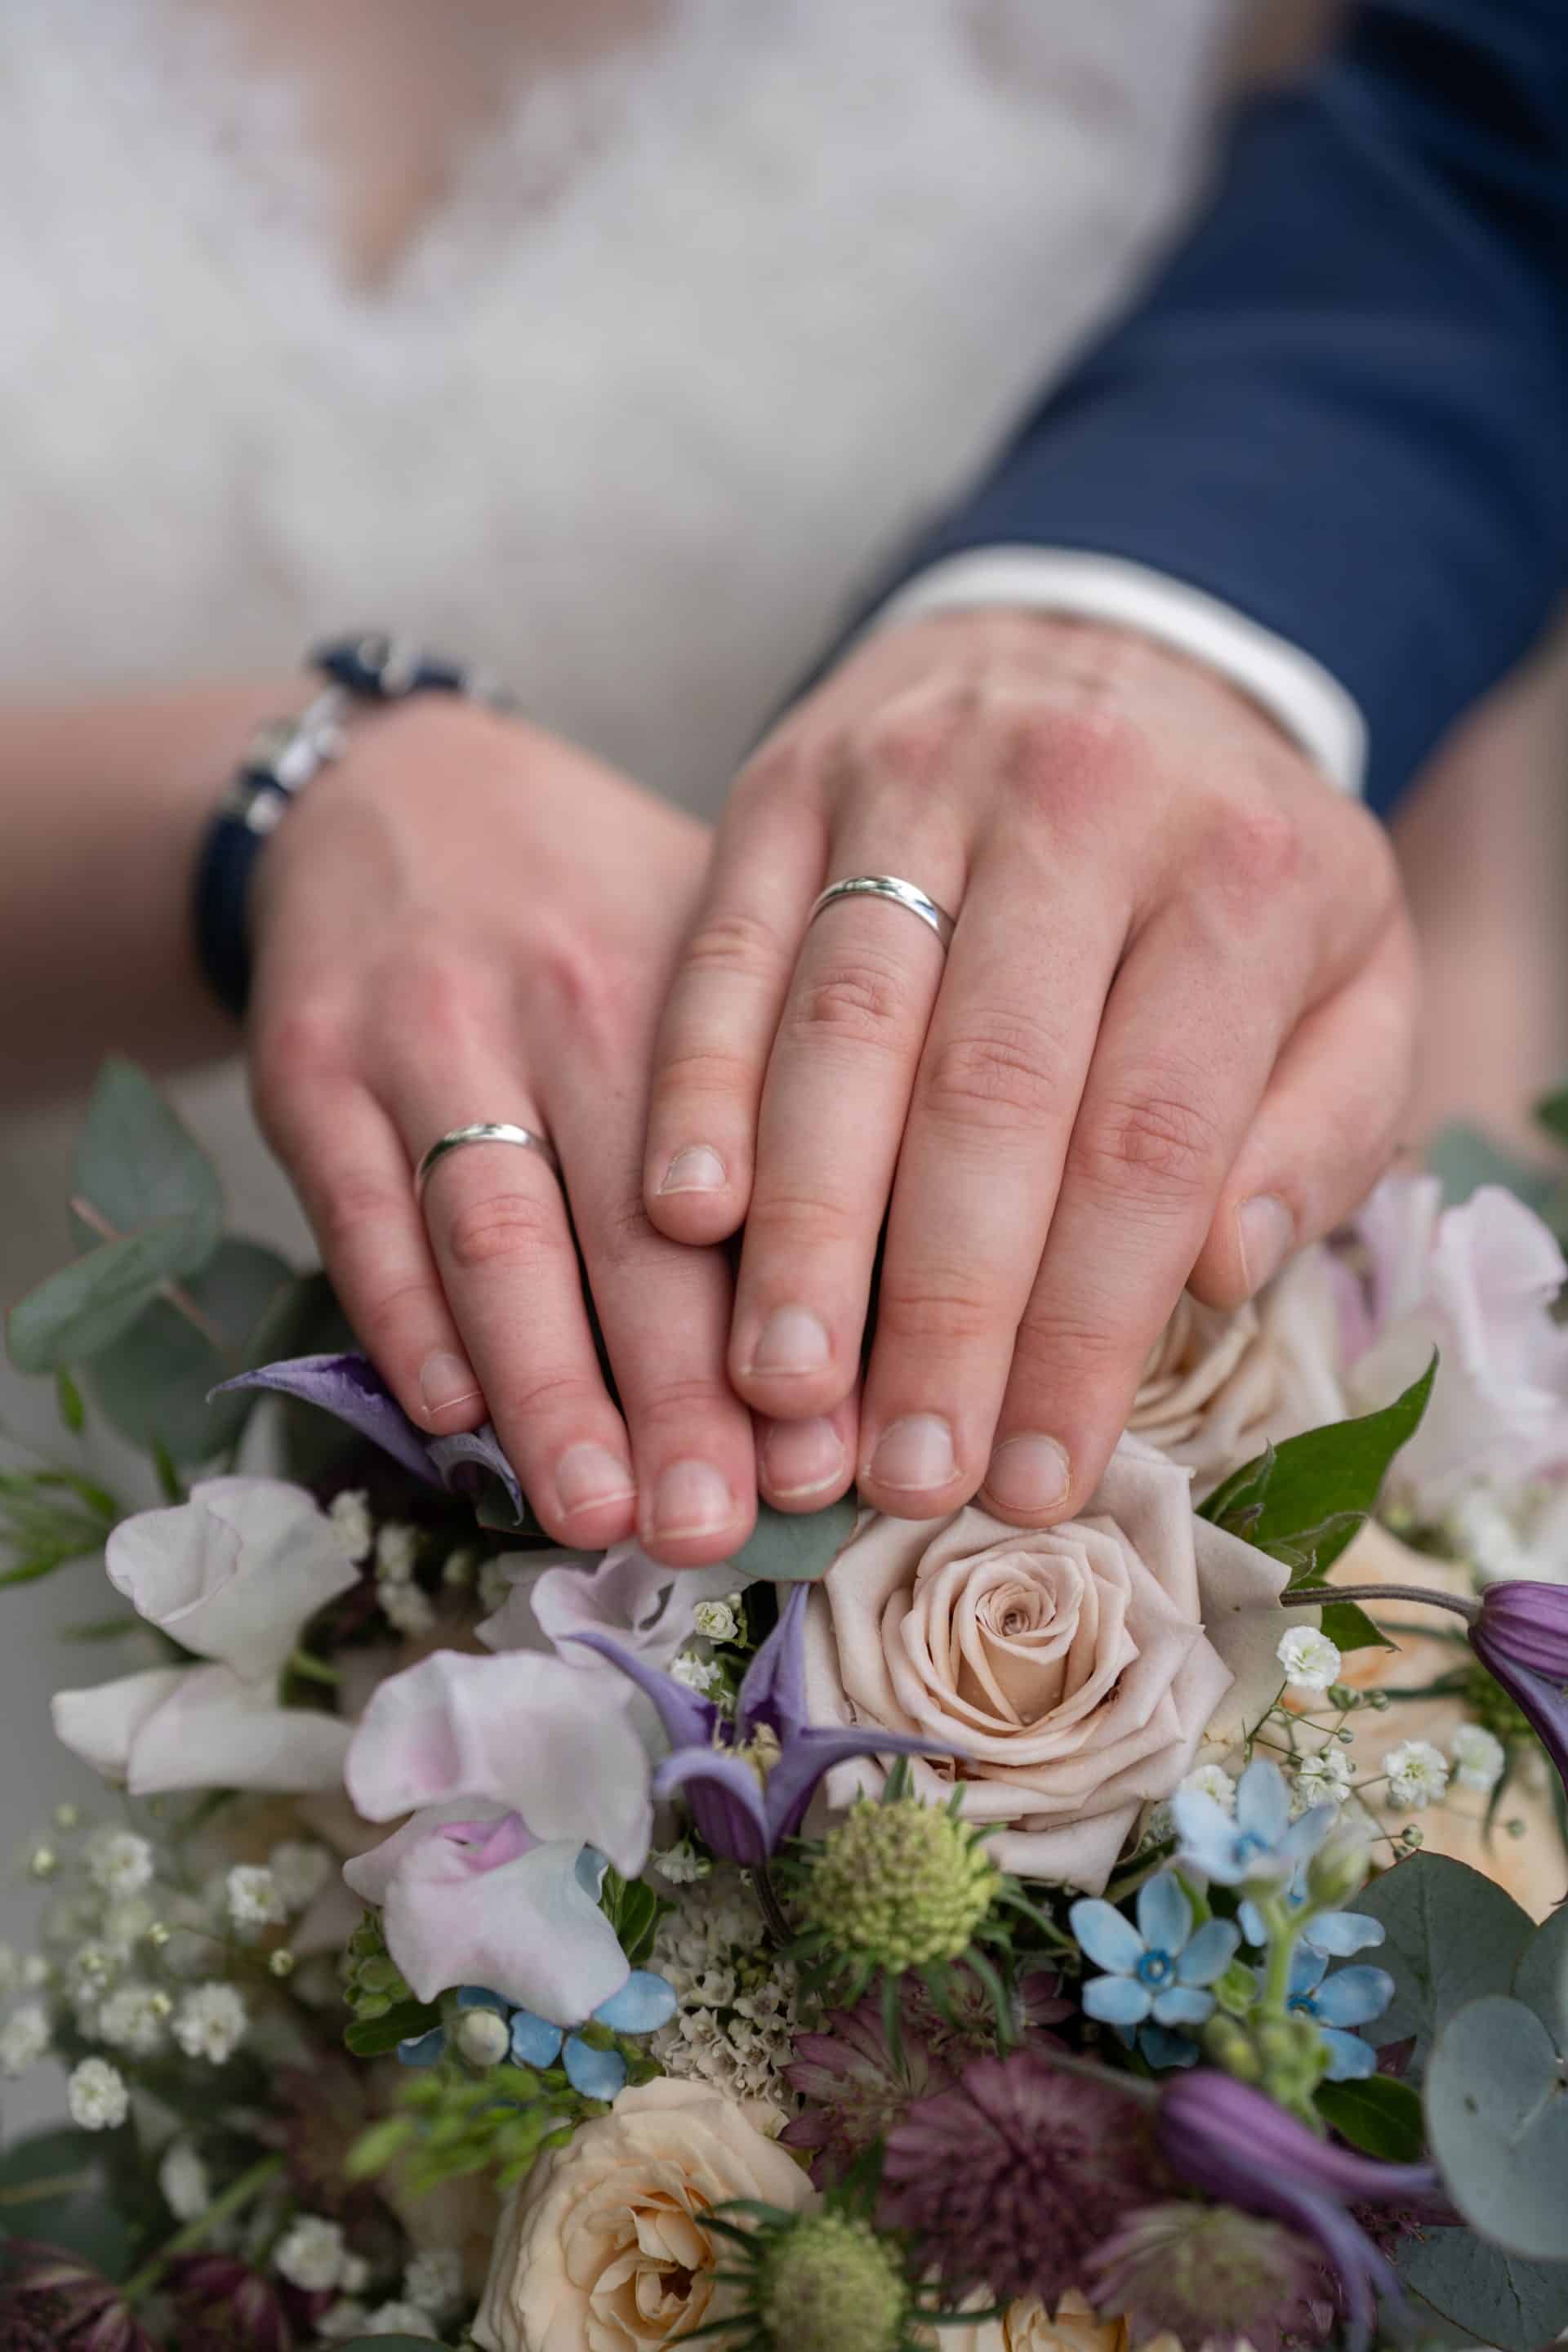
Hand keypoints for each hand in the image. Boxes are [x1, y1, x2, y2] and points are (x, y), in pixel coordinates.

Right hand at [247, 697, 759, 1564]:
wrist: (390, 794)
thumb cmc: (597, 905)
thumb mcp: (713, 941)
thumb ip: (793, 1091)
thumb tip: (910, 1302)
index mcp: (697, 980)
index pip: (760, 1177)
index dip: (799, 1324)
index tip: (839, 1458)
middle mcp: (571, 1000)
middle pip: (635, 1224)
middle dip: (681, 1392)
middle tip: (723, 1527)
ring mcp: (430, 1034)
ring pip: (498, 1233)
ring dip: (547, 1385)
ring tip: (598, 1512)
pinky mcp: (311, 1068)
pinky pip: (362, 1214)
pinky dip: (404, 1320)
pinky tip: (452, 1418)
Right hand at [643, 611, 1415, 1523]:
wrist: (1103, 642)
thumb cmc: (1229, 861)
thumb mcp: (1352, 971)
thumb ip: (1319, 1123)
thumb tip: (1218, 1268)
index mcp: (1242, 870)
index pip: (1152, 1135)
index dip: (1089, 1326)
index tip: (1036, 1473)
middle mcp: (1074, 802)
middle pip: (990, 1089)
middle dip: (941, 1303)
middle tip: (897, 1467)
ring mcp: (913, 778)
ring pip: (844, 1022)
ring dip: (806, 1223)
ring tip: (782, 1384)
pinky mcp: (788, 779)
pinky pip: (727, 946)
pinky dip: (699, 1087)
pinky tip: (682, 1215)